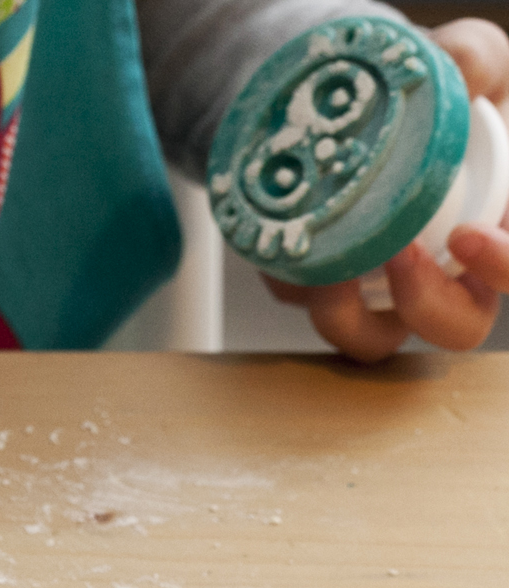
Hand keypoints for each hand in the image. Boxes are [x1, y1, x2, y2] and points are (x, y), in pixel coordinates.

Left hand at [264, 18, 508, 361]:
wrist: (351, 99)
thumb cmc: (427, 91)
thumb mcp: (463, 56)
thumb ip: (476, 58)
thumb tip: (462, 71)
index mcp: (496, 229)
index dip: (504, 266)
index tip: (469, 239)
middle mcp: (446, 271)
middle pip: (457, 327)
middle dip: (432, 306)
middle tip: (402, 257)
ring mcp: (380, 288)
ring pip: (374, 340)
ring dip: (352, 317)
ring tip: (333, 267)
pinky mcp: (318, 286)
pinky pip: (308, 309)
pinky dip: (298, 288)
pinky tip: (291, 244)